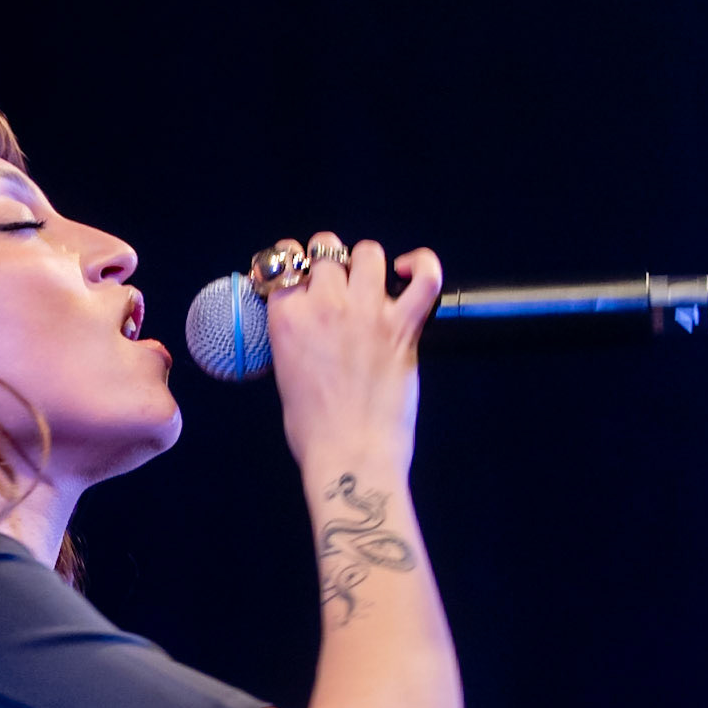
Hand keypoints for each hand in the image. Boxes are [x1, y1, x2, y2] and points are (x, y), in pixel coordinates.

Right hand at [262, 232, 442, 476]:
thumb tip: (306, 325)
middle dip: (330, 261)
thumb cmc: (314, 431)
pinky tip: (408, 271)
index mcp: (288, 319)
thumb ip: (293, 337)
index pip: (283, 266)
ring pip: (368, 253)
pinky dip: (421, 265)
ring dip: (366, 261)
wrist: (350, 456)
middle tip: (336, 281)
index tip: (299, 276)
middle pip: (327, 252)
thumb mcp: (284, 375)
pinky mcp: (403, 327)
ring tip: (369, 279)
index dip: (293, 268)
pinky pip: (424, 278)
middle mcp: (325, 306)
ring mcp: (367, 313)